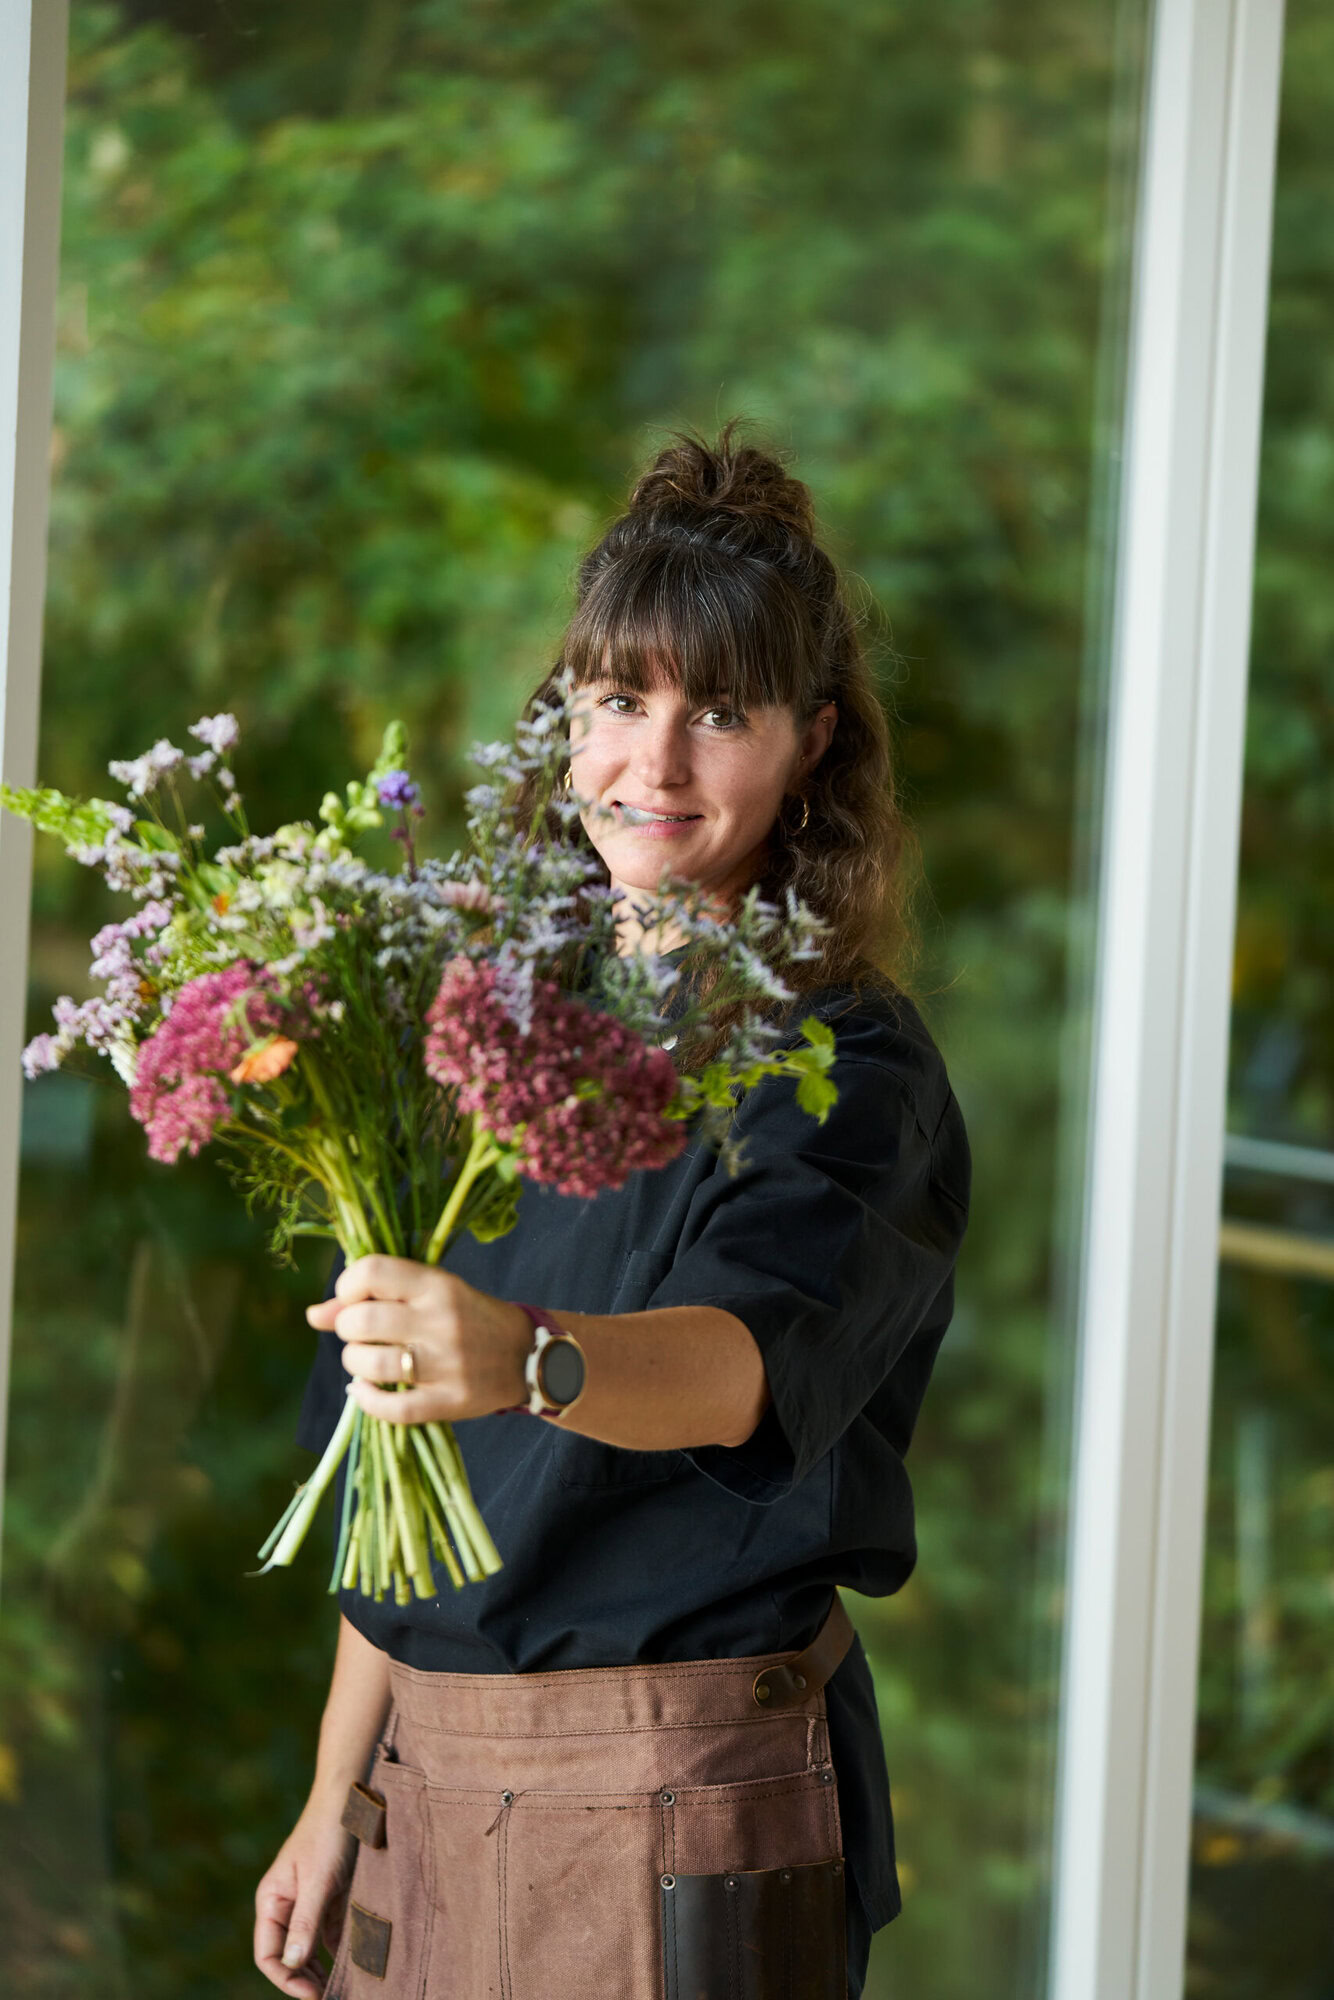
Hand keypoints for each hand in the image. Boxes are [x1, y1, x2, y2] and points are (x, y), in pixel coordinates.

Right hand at [254, 1796, 355, 1996]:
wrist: (352, 1797)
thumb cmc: (329, 1833)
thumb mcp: (319, 1879)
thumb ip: (305, 1922)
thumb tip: (293, 1965)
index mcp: (271, 1900)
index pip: (268, 1955)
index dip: (286, 1979)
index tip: (312, 1994)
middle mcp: (286, 1905)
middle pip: (289, 1956)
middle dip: (306, 1979)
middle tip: (331, 1997)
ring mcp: (309, 1902)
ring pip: (311, 1949)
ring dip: (324, 1969)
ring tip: (345, 1987)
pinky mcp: (331, 1897)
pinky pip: (331, 1933)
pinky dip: (341, 1950)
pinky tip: (356, 1963)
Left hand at [306, 1256, 531, 1425]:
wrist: (524, 1355)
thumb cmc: (466, 1316)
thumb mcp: (430, 1292)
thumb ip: (374, 1296)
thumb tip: (314, 1315)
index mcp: (437, 1284)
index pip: (370, 1272)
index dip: (346, 1286)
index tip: (353, 1298)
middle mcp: (441, 1320)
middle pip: (360, 1320)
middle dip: (347, 1329)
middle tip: (361, 1333)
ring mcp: (446, 1364)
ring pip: (368, 1364)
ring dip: (355, 1363)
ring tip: (367, 1361)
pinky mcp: (448, 1402)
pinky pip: (389, 1407)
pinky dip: (366, 1400)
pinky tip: (366, 1391)